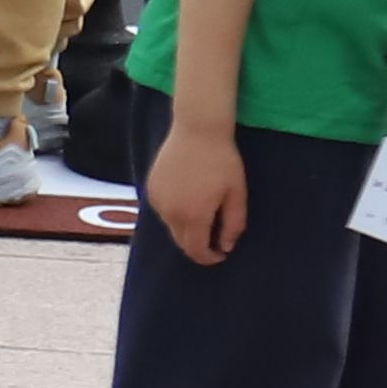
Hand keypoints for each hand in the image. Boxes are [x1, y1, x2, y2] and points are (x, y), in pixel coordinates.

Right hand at [145, 117, 246, 264]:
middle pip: (181, 242)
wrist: (197, 129)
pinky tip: (187, 198)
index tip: (220, 254)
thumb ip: (233, 224)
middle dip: (197, 246)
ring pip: (171, 227)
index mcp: (194, 215)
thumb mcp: (236, 193)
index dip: (208, 258)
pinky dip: (175, 213)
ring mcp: (157, 201)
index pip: (196, 250)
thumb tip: (225, 246)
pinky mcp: (150, 190)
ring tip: (202, 212)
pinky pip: (163, 211)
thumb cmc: (222, 160)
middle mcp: (170, 213)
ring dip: (186, 228)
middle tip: (213, 238)